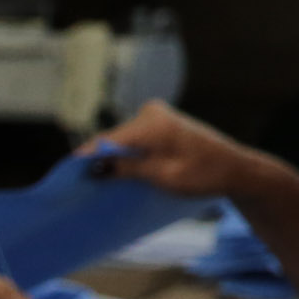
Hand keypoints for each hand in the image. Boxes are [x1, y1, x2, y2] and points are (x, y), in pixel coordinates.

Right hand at [84, 101, 293, 204]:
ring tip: (97, 183)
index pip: (107, 140)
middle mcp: (151, 112)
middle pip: (113, 140)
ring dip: (113, 160)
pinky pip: (133, 141)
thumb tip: (92, 168)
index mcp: (152, 123)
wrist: (235, 170)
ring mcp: (156, 116)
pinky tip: (119, 173)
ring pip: (122, 141)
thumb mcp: (161, 175)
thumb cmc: (203, 174)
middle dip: (99, 160)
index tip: (64, 177)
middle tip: (80, 186)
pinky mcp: (159, 123)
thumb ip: (126, 168)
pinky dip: (125, 156)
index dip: (84, 159)